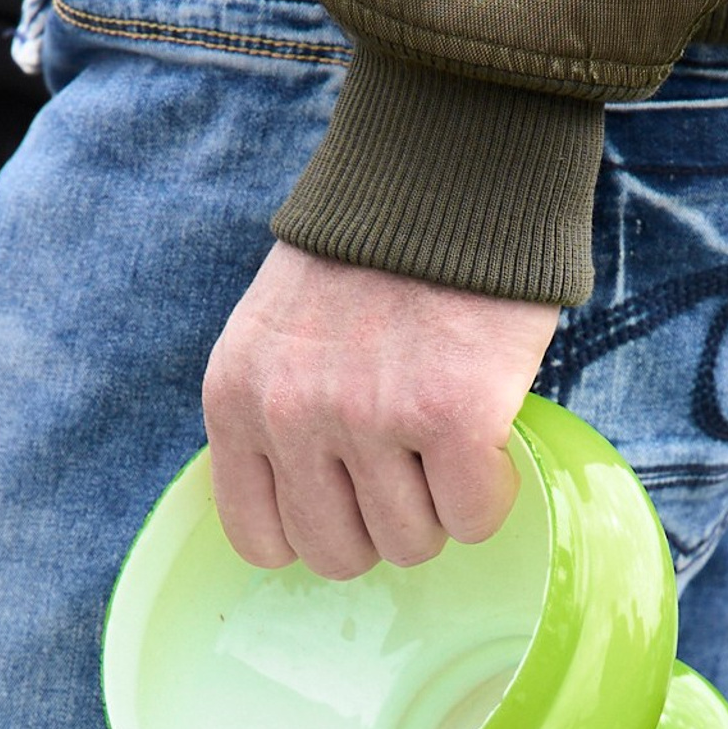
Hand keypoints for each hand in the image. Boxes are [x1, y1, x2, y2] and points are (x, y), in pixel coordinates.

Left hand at [203, 243, 559, 579]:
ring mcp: (369, 419)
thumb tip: (313, 512)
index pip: (259, 539)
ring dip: (441, 507)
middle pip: (338, 556)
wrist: (445, 172)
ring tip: (448, 440)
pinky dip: (491, 491)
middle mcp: (290, 416)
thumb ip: (276, 416)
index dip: (317, 530)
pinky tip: (487, 437)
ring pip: (412, 544)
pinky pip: (474, 517)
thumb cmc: (372, 259)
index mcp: (236, 398)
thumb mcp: (277, 333)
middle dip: (383, 526)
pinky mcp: (452, 416)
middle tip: (411, 467)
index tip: (351, 496)